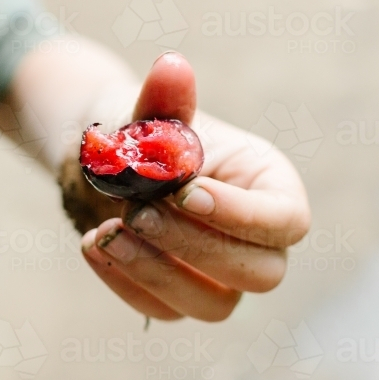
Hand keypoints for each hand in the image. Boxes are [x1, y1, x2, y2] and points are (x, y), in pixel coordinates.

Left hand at [80, 52, 310, 321]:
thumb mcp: (149, 112)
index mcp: (270, 186)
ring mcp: (222, 275)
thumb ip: (164, 100)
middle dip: (196, 246)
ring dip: (159, 274)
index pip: (286, 221)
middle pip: (261, 273)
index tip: (186, 192)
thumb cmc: (141, 133)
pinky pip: (166, 312)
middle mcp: (256, 239)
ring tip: (107, 232)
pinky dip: (126, 284)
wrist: (105, 162)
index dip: (242, 216)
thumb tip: (171, 67)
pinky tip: (92, 244)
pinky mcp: (182, 297)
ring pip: (216, 306)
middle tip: (139, 212)